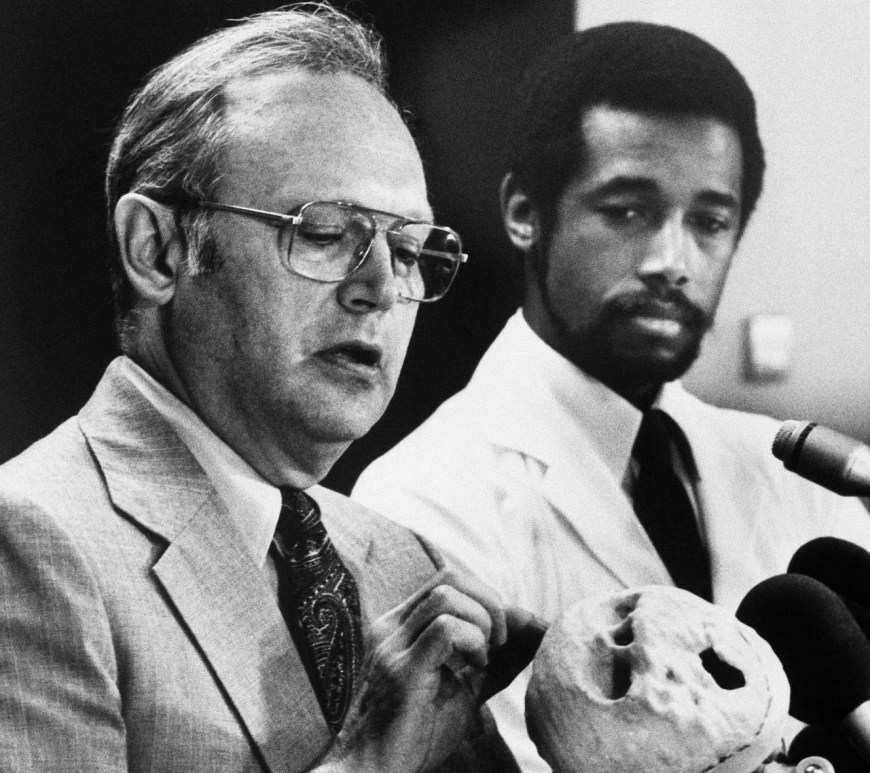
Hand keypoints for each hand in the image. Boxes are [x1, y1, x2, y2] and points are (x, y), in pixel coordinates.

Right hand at [314, 568, 511, 772]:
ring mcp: (393, 645)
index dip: (486, 598)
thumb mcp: (464, 689)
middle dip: (489, 602)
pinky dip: (472, 641)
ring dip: (481, 621)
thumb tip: (536, 630)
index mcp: (401, 625)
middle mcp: (392, 626)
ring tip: (483, 658)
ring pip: (447, 595)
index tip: (505, 636)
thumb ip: (494, 660)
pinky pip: (445, 629)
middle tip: (499, 643)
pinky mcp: (401, 670)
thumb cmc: (416, 736)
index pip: (449, 579)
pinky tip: (475, 668)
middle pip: (450, 576)